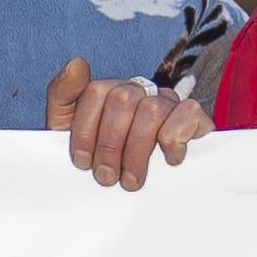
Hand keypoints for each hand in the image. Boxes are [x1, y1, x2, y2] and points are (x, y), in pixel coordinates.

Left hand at [46, 54, 206, 192]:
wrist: (129, 193)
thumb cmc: (100, 158)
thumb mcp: (69, 130)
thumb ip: (63, 95)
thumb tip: (76, 63)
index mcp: (109, 91)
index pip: (96, 92)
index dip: (86, 129)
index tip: (82, 161)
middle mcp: (139, 91)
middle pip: (122, 101)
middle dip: (110, 145)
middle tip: (107, 177)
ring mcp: (167, 102)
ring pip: (152, 110)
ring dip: (137, 150)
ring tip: (131, 179)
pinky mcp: (193, 117)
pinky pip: (188, 112)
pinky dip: (174, 137)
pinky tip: (166, 158)